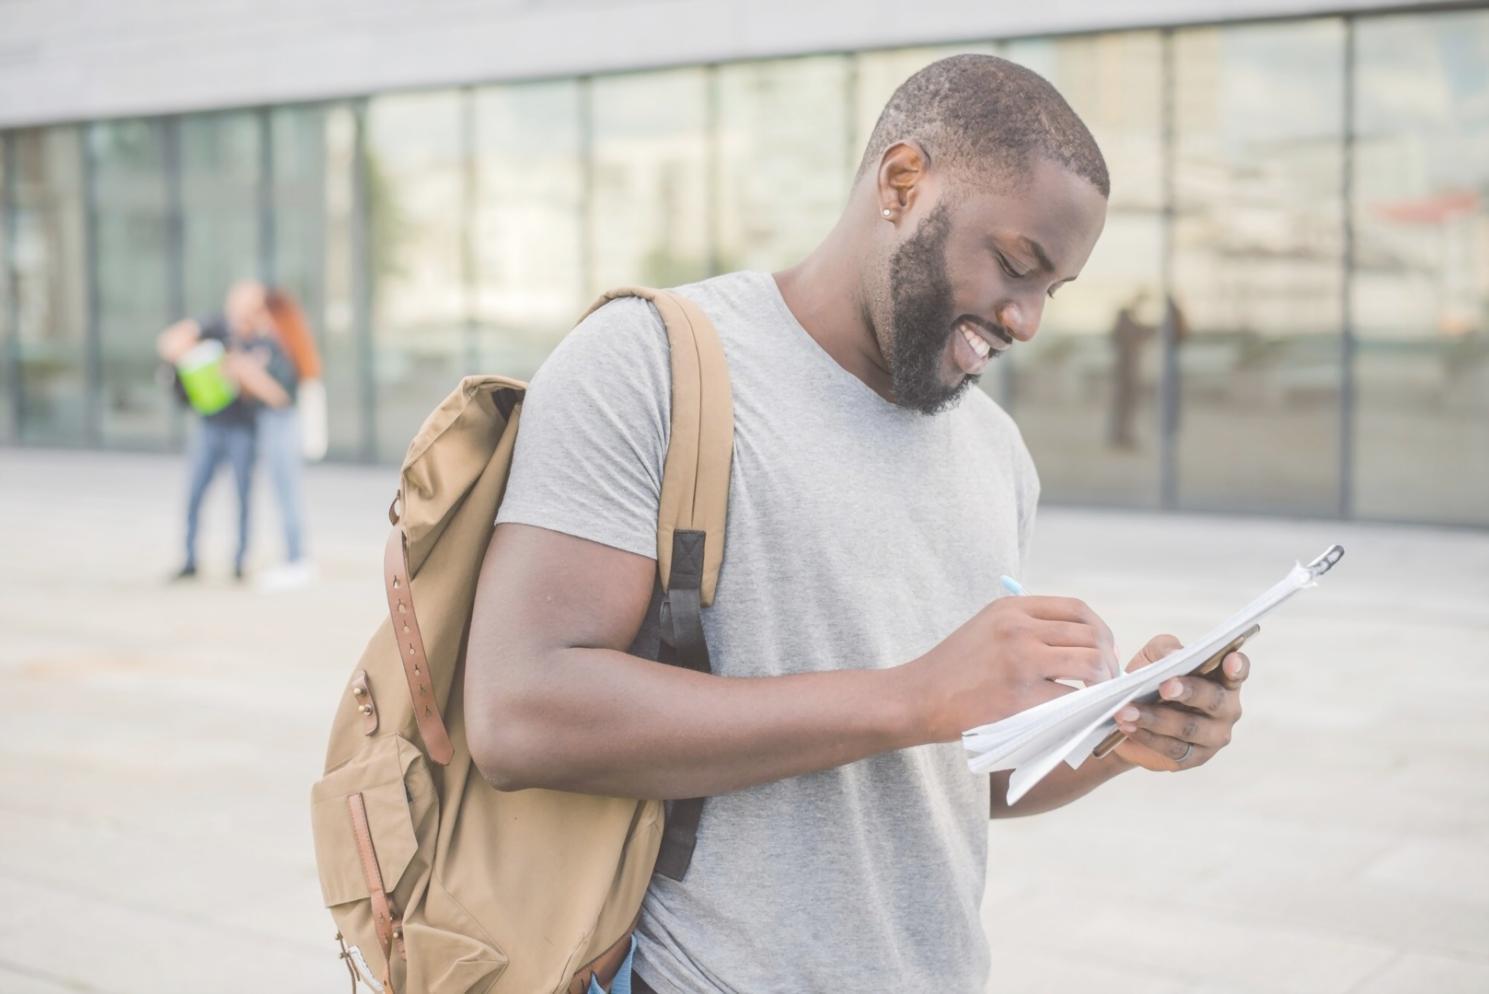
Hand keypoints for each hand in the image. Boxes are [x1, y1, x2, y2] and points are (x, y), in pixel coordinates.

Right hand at [908, 596, 1118, 742]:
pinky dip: (1083, 708)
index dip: (1100, 630)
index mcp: (1011, 608)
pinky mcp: (1020, 696)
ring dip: (1102, 683)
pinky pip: (1070, 698)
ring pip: (1089, 664)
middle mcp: (1018, 628)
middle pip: (1090, 635)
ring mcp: (1020, 660)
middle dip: (1109, 659)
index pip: (1076, 608)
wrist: (918, 697)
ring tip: (1098, 697)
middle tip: (1108, 680)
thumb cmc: (953, 668)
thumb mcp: (986, 627)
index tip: (1103, 649)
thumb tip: (1077, 640)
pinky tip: (1081, 714)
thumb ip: (1024, 626)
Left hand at [1112, 634, 1248, 771]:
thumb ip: (1165, 650)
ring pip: (1188, 727)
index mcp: (1223, 679)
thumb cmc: (1153, 678)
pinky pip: (1172, 748)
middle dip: (1188, 692)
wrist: (1130, 714)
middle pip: (1213, 700)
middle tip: (1164, 687)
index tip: (1229, 660)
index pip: (1237, 671)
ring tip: (1126, 711)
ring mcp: (1213, 736)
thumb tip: (1173, 656)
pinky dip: (1147, 736)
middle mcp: (1226, 709)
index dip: (1237, 666)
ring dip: (1155, 719)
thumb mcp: (1154, 656)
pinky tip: (1128, 727)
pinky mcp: (1194, 757)